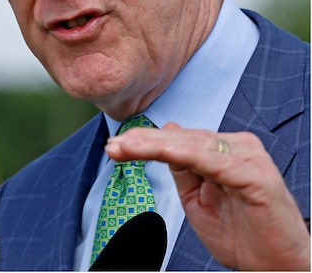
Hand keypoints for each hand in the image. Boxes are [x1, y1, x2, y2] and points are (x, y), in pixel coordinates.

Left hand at [105, 122, 309, 270]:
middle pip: (183, 139)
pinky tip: (165, 151)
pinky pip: (216, 161)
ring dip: (157, 145)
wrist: (279, 268)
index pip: (178, 140)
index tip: (114, 146)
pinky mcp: (257, 177)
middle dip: (144, 142)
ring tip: (127, 147)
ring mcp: (250, 159)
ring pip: (194, 145)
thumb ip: (182, 169)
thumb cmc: (243, 237)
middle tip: (113, 146)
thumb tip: (167, 133)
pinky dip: (188, 154)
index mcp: (225, 151)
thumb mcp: (198, 200)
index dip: (145, 141)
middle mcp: (239, 148)